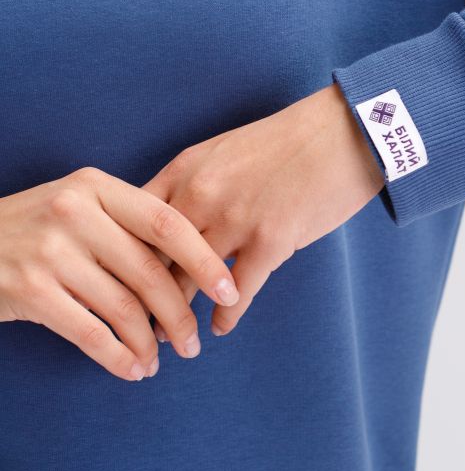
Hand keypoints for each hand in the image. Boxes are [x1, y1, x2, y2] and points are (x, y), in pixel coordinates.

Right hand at [0, 167, 239, 381]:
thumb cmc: (36, 226)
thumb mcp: (78, 203)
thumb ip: (125, 220)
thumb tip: (191, 261)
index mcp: (97, 186)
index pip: (166, 223)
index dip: (203, 259)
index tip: (228, 287)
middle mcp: (76, 213)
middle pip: (149, 271)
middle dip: (180, 312)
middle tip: (195, 340)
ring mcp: (52, 253)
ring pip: (123, 307)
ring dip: (150, 341)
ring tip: (164, 360)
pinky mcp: (32, 292)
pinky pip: (91, 334)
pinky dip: (119, 357)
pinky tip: (133, 369)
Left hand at [140, 83, 384, 340]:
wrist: (342, 131)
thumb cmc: (287, 140)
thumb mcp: (226, 151)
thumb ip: (194, 184)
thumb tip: (171, 223)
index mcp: (185, 169)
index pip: (132, 223)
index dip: (120, 259)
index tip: (116, 285)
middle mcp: (200, 195)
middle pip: (152, 259)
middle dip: (140, 299)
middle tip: (134, 325)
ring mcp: (234, 220)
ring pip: (187, 284)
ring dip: (177, 319)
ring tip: (170, 339)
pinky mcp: (270, 242)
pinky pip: (235, 294)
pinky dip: (224, 316)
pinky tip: (219, 327)